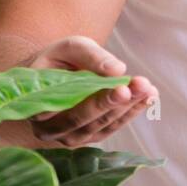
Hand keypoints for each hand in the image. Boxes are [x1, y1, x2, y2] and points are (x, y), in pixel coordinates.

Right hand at [27, 35, 157, 147]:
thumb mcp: (69, 48)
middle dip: (120, 103)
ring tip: (149, 88)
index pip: (70, 109)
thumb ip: (90, 56)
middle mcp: (50, 130)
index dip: (98, 101)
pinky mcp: (88, 137)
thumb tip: (118, 70)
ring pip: (103, 126)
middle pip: (89, 121)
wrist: (50, 73)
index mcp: (37, 108)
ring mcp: (69, 137)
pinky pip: (112, 127)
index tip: (122, 88)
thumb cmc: (57, 59)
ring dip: (130, 108)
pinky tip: (149, 96)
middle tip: (142, 85)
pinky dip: (132, 111)